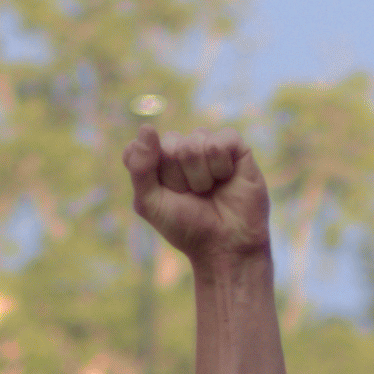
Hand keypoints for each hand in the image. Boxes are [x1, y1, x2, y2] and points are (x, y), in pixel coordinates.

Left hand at [128, 127, 271, 273]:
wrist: (227, 245)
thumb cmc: (188, 227)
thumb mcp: (151, 204)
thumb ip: (139, 168)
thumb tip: (147, 127)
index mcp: (156, 161)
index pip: (141, 148)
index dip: (152, 174)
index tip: (166, 196)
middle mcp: (181, 148)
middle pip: (169, 145)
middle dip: (179, 178)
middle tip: (193, 196)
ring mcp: (207, 145)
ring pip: (194, 143)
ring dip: (201, 177)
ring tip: (210, 190)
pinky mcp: (233, 145)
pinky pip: (218, 143)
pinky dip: (221, 167)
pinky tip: (227, 178)